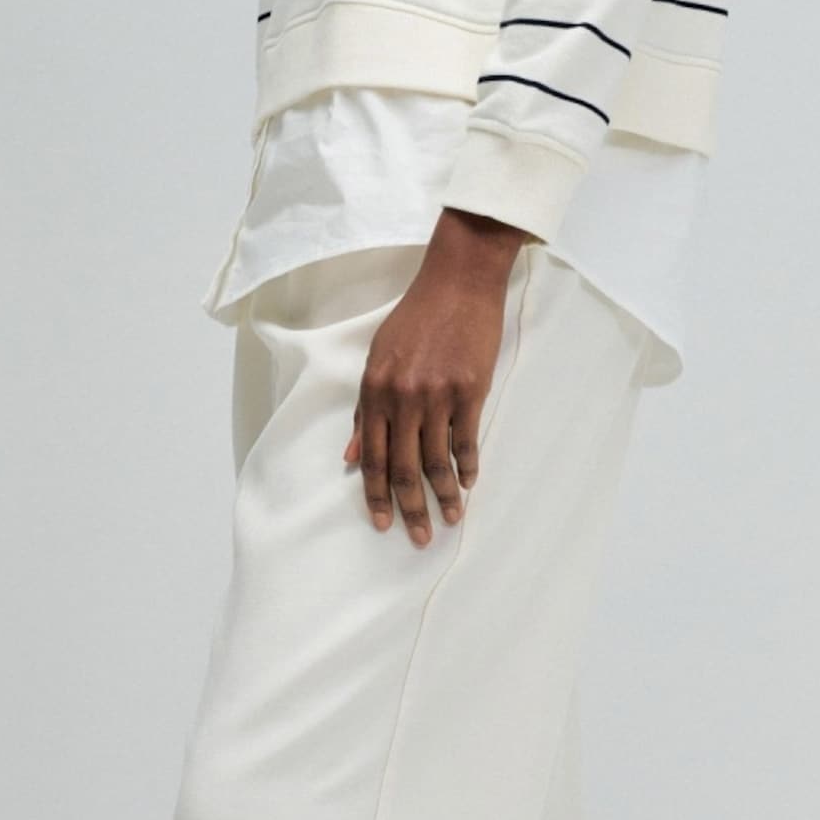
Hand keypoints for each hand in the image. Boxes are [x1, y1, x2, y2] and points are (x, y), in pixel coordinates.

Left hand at [344, 208, 531, 540]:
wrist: (457, 282)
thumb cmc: (416, 318)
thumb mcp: (378, 358)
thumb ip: (364, 410)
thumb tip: (350, 456)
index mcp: (374, 390)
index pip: (370, 456)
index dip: (375, 494)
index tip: (383, 523)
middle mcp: (402, 397)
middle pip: (402, 467)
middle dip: (410, 508)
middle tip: (418, 538)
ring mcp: (437, 395)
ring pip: (436, 460)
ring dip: (444, 495)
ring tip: (451, 519)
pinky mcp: (470, 390)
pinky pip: (466, 440)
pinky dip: (467, 466)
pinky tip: (469, 483)